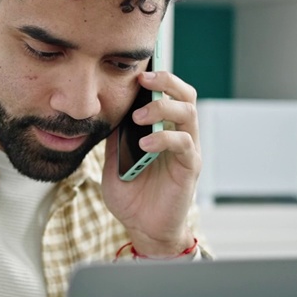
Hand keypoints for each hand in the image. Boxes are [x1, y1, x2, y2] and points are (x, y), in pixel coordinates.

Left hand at [102, 70, 200, 255]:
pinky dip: (164, 139)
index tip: (136, 69)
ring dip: (162, 108)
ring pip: (188, 113)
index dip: (157, 78)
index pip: (168, 93)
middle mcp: (179, 134)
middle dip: (166, 81)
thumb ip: (115, 137)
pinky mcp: (190, 167)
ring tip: (139, 117)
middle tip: (144, 80)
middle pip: (185, 94)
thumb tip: (107, 110)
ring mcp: (187, 149)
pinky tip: (145, 145)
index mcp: (163, 128)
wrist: (142, 228)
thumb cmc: (131, 195)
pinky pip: (184, 143)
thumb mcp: (113, 161)